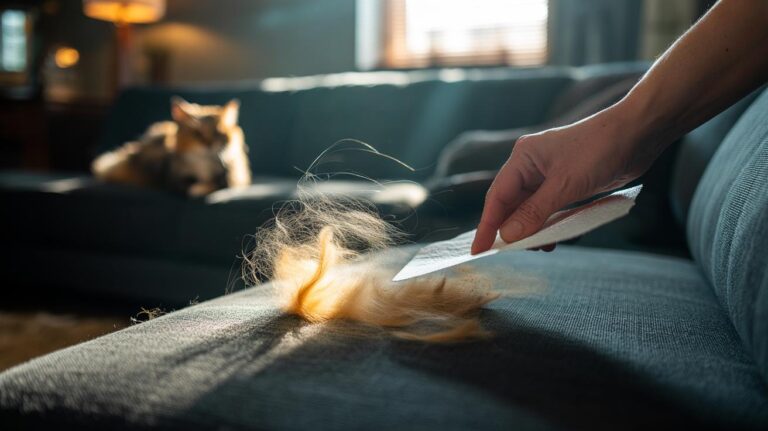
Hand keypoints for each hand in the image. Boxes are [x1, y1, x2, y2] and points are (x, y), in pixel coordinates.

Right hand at [471, 106, 658, 253]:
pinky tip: (557, 237)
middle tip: (513, 254)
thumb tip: (508, 236)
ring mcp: (549, 174)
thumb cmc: (600, 150)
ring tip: (541, 247)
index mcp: (523, 158)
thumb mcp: (565, 186)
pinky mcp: (566, 182)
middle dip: (512, 230)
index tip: (478, 251)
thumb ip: (535, 212)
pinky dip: (550, 224)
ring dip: (534, 229)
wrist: (638, 134)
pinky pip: (549, 208)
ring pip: (531, 209)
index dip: (487, 226)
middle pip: (511, 205)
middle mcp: (531, 165)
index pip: (497, 197)